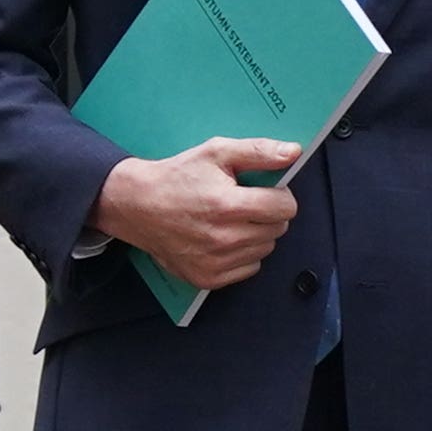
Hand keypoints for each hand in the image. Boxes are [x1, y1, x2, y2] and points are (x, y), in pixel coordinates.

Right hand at [87, 136, 300, 289]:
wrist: (137, 206)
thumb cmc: (178, 177)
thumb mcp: (217, 152)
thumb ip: (259, 151)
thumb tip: (293, 152)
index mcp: (227, 205)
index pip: (284, 208)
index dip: (280, 195)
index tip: (266, 190)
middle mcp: (223, 238)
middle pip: (278, 229)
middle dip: (268, 213)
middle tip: (244, 202)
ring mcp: (215, 262)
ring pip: (265, 249)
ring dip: (257, 233)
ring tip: (232, 219)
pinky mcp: (207, 279)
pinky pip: (249, 268)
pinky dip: (244, 254)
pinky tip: (224, 237)